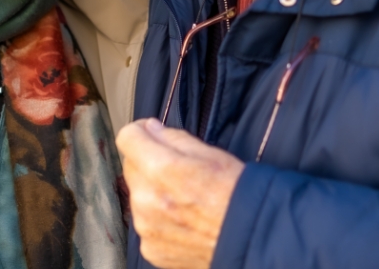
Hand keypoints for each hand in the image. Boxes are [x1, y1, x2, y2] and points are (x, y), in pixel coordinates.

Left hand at [116, 118, 244, 268]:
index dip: (140, 130)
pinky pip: (144, 221)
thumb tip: (151, 129)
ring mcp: (146, 227)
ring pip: (136, 194)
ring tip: (183, 198)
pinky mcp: (150, 247)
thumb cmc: (237, 195)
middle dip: (147, 161)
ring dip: (151, 190)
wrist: (251, 241)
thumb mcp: (211, 153)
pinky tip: (182, 218)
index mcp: (161, 170)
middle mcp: (147, 200)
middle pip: (129, 166)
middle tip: (176, 168)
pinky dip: (157, 217)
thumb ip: (173, 137)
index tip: (150, 133)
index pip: (127, 137)